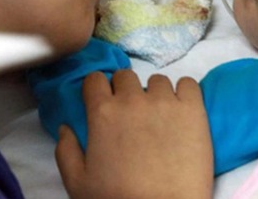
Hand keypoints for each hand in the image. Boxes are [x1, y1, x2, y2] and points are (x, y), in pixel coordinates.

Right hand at [55, 70, 212, 198]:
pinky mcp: (192, 110)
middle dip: (125, 90)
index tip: (104, 102)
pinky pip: (188, 84)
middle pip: (126, 76)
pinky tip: (182, 111)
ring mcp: (164, 102)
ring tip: (160, 117)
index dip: (98, 89)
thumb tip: (65, 128)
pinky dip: (184, 93)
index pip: (95, 78)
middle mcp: (132, 100)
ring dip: (155, 94)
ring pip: (157, 80)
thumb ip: (66, 151)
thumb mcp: (78, 182)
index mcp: (102, 112)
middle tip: (132, 114)